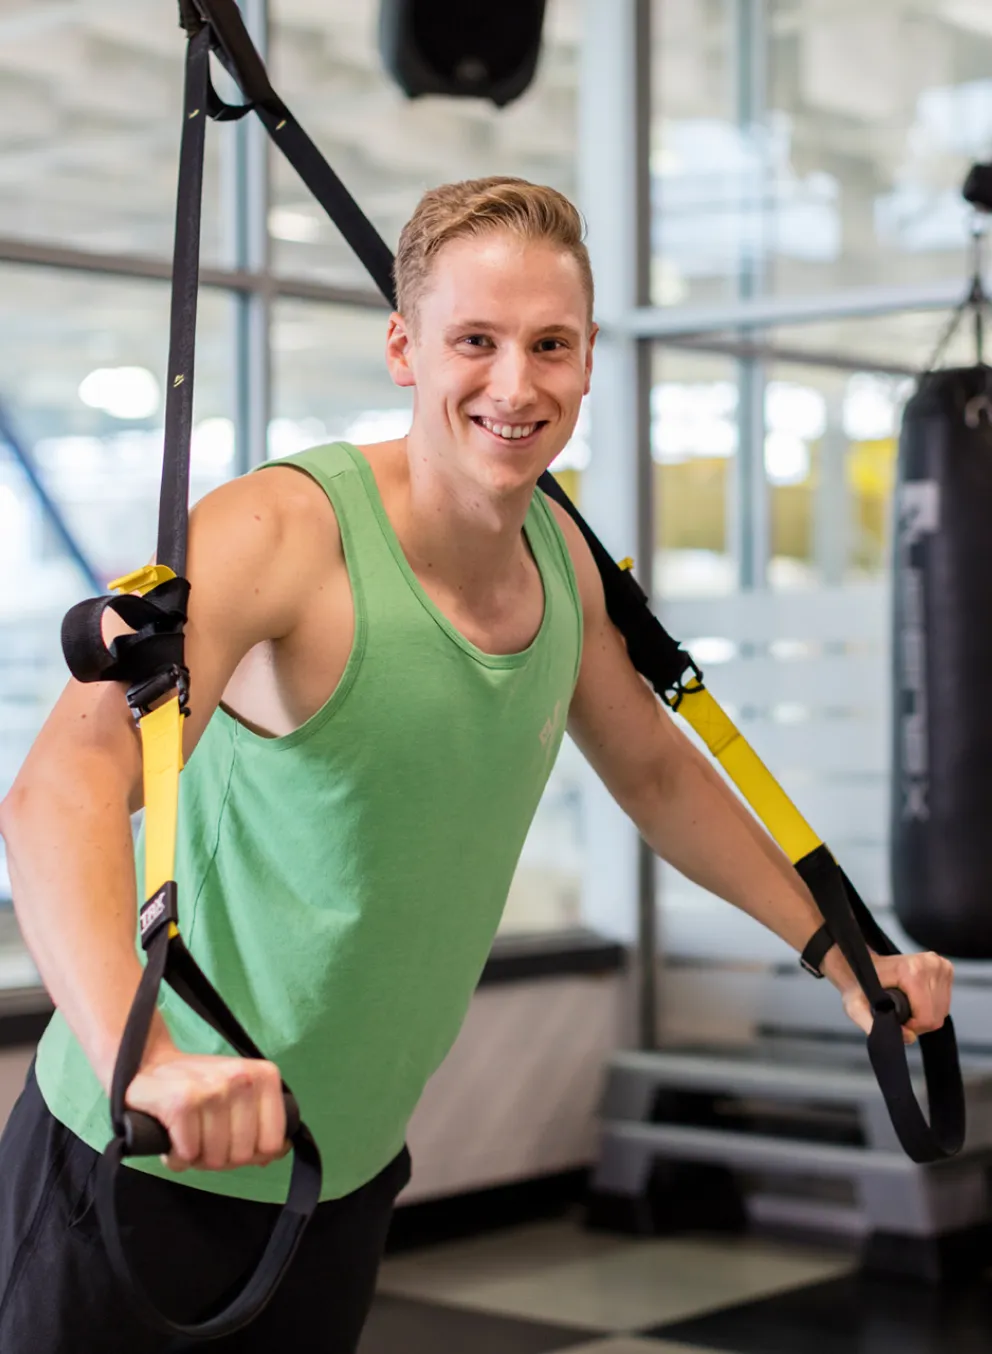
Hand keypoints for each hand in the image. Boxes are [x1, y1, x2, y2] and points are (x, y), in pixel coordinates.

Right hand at [124, 1049, 289, 1172]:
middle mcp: (242, 1078)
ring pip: (214, 1158)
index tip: (230, 1142)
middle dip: (219, 1158)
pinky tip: (171, 1140)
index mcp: (264, 1076)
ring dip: (195, 1158)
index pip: (272, 1143)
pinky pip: (187, 1155)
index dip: (249, 1154)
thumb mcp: (239, 1097)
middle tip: (202, 1140)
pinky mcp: (182, 1101)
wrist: (147, 1065)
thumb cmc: (199, 1087)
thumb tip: (279, 1152)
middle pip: (241, 1155)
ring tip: (186, 1137)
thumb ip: (262, 1123)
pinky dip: (176, 1158)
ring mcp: (213, 1088)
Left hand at [833, 950, 953, 1044]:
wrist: (862, 964)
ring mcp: (938, 963)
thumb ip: (874, 1025)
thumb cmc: (860, 984)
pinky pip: (945, 1001)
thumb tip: (907, 1037)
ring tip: (905, 1006)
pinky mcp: (944, 967)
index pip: (927, 1016)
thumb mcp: (856, 1007)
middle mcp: (929, 963)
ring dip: (925, 1015)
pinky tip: (915, 1000)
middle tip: (899, 1014)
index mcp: (912, 970)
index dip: (912, 1027)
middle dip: (919, 1022)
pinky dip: (931, 1006)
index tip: (896, 1020)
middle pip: (937, 1015)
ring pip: (942, 1009)